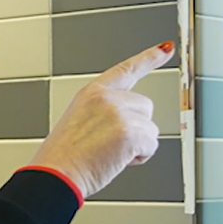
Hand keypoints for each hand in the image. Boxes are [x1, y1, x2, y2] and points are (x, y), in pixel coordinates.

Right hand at [29, 43, 173, 198]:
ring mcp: (119, 113)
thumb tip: (129, 125)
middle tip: (108, 144)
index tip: (166, 48)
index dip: (149, 58)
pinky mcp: (130, 132)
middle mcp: (106, 98)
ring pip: (150, 128)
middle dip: (136, 127)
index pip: (126, 70)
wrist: (56, 175)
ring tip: (109, 153)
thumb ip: (105, 114)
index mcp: (92, 93)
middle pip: (145, 107)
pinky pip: (151, 145)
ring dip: (137, 144)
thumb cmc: (63, 158)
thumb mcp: (80, 123)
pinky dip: (139, 157)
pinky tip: (116, 160)